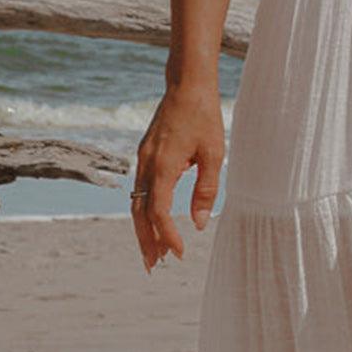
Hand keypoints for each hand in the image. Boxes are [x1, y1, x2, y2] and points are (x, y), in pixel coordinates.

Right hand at [131, 84, 225, 270]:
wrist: (186, 85)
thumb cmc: (204, 117)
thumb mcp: (215, 155)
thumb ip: (206, 190)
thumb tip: (200, 224)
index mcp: (163, 165)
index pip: (159, 211)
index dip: (168, 235)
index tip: (180, 253)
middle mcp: (146, 164)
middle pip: (140, 213)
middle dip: (146, 241)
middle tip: (154, 267)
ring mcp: (142, 159)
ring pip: (136, 203)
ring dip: (144, 230)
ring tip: (154, 254)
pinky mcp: (145, 155)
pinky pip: (140, 190)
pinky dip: (145, 211)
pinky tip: (154, 224)